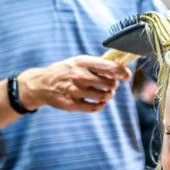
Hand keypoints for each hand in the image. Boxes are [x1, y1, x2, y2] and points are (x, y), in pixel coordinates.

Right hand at [17, 55, 131, 111]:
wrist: (42, 84)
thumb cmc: (65, 71)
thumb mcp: (78, 61)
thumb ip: (97, 63)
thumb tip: (120, 66)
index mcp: (82, 62)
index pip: (109, 67)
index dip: (122, 72)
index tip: (126, 75)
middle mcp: (80, 76)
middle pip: (110, 83)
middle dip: (114, 84)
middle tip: (111, 84)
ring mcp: (76, 91)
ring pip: (105, 96)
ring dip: (108, 95)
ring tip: (105, 92)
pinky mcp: (73, 105)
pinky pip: (96, 107)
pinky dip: (101, 105)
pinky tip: (98, 101)